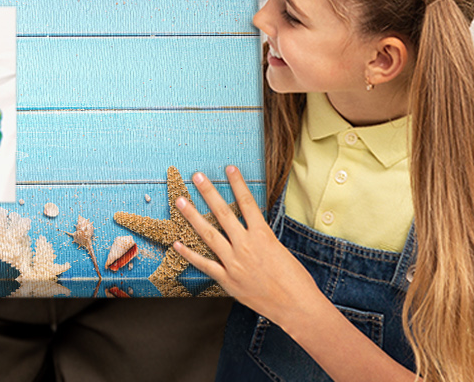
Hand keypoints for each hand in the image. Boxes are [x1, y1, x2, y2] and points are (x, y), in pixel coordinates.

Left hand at [172, 167, 323, 327]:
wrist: (297, 306)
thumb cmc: (296, 280)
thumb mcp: (281, 250)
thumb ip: (262, 238)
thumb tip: (252, 230)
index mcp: (263, 235)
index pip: (247, 202)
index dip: (237, 183)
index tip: (229, 168)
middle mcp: (246, 245)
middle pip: (223, 213)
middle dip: (208, 192)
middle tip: (196, 176)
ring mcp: (234, 263)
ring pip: (208, 234)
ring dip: (193, 216)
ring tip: (180, 201)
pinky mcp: (227, 280)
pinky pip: (204, 264)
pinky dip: (189, 255)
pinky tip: (177, 244)